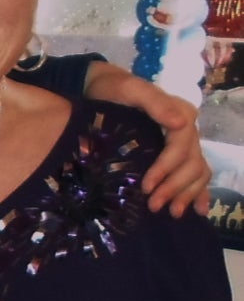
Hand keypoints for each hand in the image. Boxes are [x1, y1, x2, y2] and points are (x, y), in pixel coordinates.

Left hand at [82, 62, 210, 216]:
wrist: (102, 88)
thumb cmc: (114, 89)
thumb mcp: (130, 90)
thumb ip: (155, 103)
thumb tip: (180, 123)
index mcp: (180, 114)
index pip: (181, 147)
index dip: (166, 168)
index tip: (146, 186)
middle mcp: (186, 130)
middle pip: (192, 163)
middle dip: (175, 187)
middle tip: (153, 206)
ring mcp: (183, 142)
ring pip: (197, 171)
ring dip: (187, 194)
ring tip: (172, 213)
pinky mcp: (175, 152)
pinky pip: (196, 173)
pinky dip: (198, 191)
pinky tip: (197, 209)